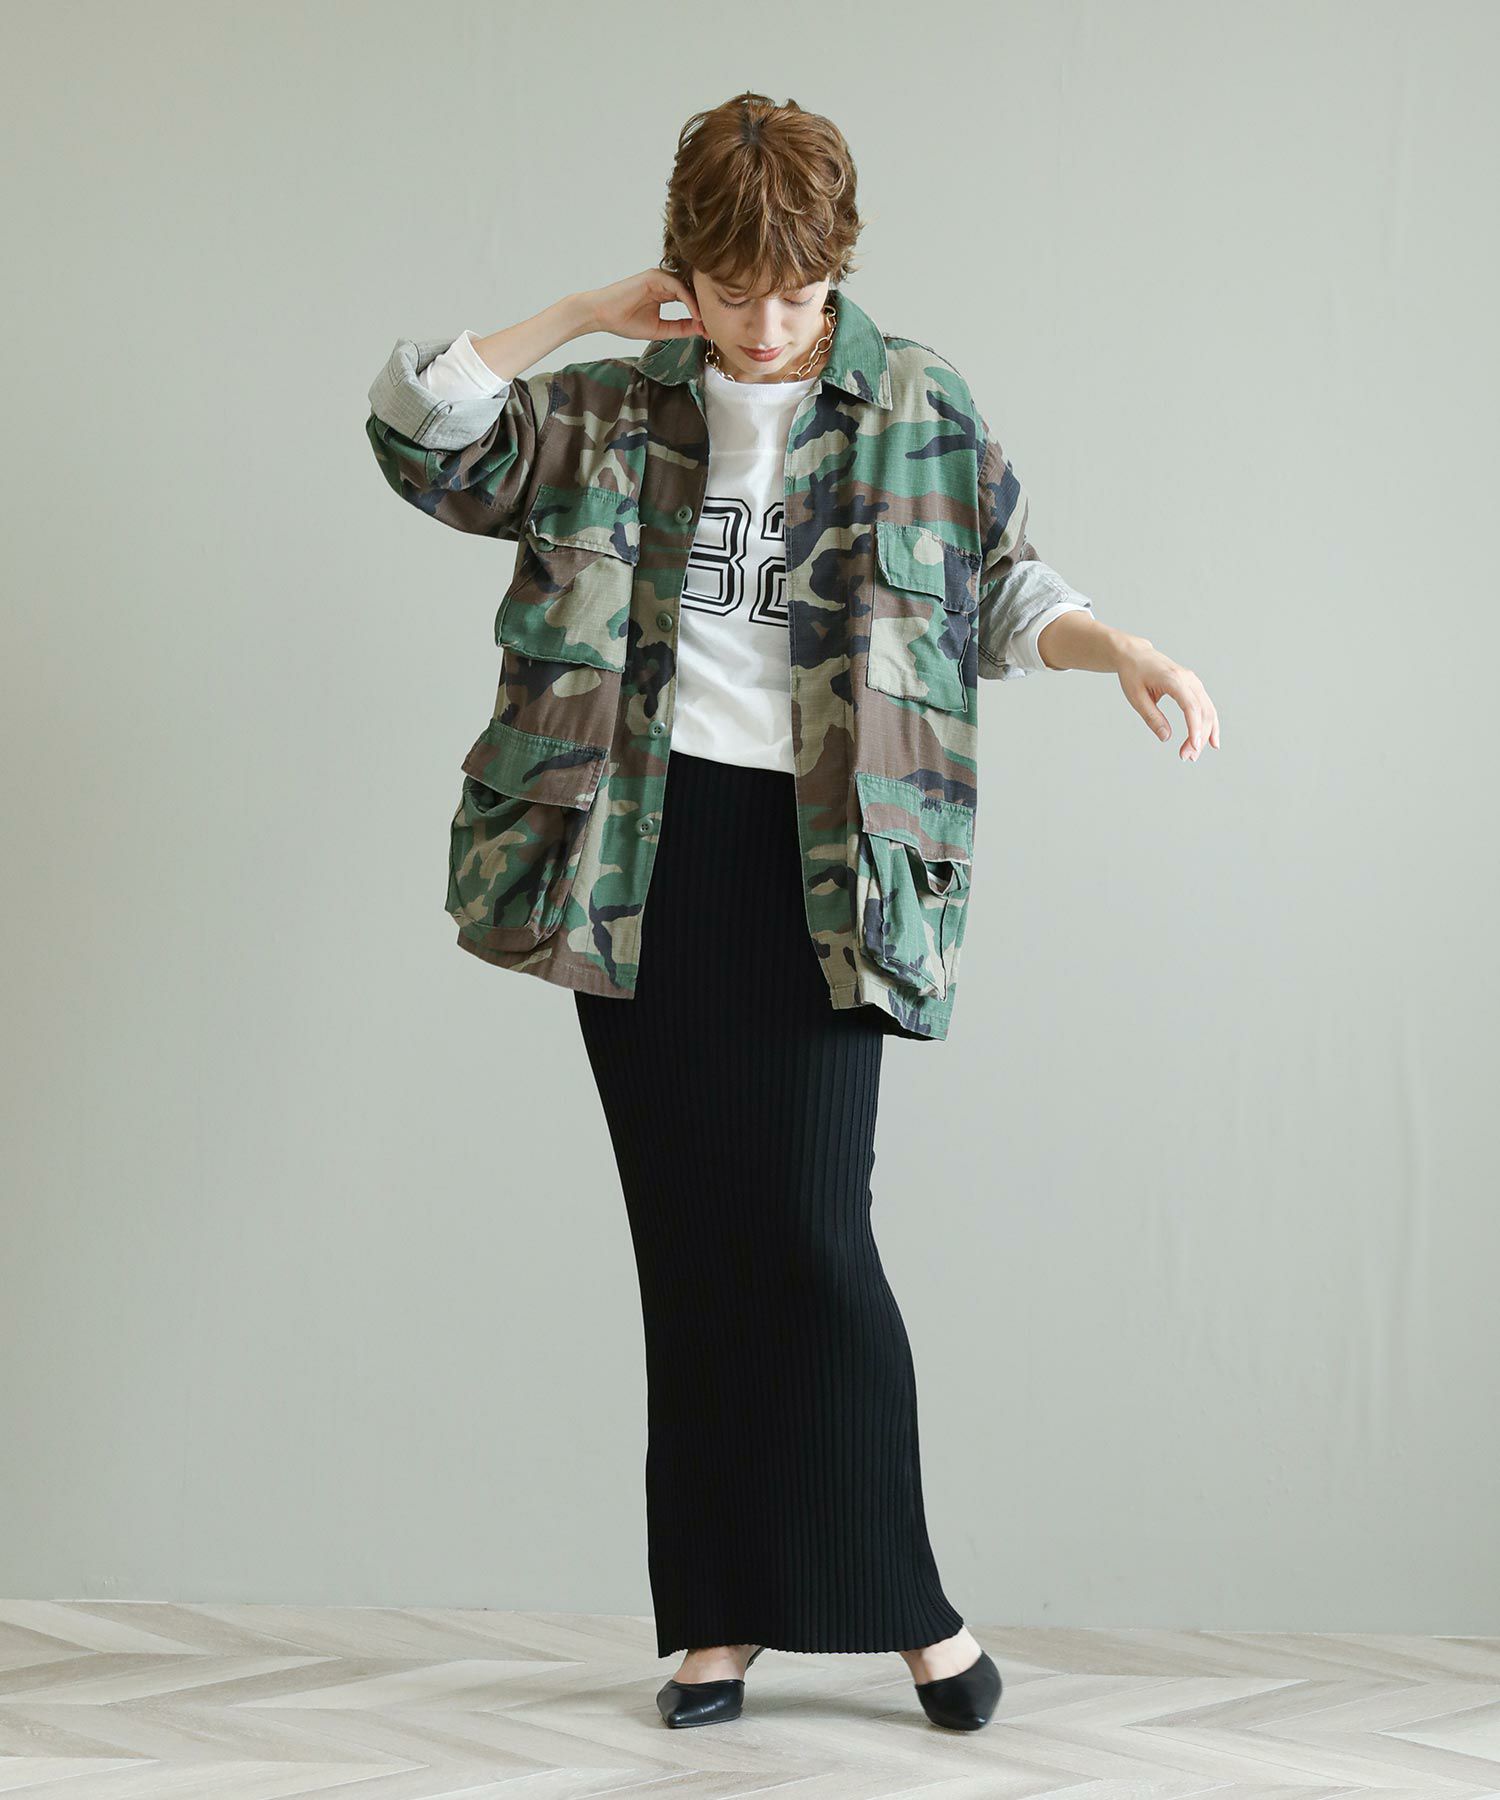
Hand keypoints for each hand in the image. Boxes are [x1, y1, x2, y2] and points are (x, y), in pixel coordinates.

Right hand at [582, 268, 704, 342]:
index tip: (710, 333)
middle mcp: (665, 282)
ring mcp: (660, 278)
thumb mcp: (659, 329)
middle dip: (705, 310)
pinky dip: (689, 301)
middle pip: (693, 293)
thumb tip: (700, 329)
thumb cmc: (625, 321)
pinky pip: (678, 287)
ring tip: (709, 322)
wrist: (603, 315)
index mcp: (666, 292)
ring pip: (688, 288)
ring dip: (700, 305)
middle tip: (716, 327)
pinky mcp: (654, 277)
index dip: (701, 316)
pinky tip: (696, 315)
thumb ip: (679, 328)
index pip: (690, 301)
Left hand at [1115, 637, 1219, 762]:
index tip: (1194, 747)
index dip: (1194, 728)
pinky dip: (1209, 723)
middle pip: (1202, 711)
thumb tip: (1166, 737)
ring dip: (1205, 733)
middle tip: (1186, 757)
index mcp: (1173, 679)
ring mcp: (1194, 681)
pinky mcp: (1194, 686)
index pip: (1190, 707)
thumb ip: (1151, 717)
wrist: (1136, 655)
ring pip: (1208, 710)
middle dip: (1198, 736)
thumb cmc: (1133, 674)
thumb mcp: (1136, 697)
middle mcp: (1188, 679)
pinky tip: (1211, 741)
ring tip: (1194, 754)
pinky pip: (1206, 706)